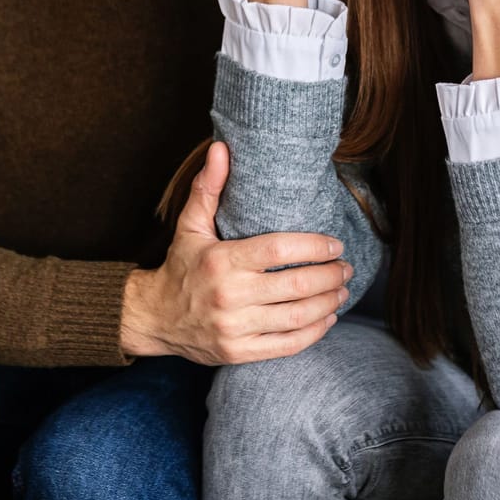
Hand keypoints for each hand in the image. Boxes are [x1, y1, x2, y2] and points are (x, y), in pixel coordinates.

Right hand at [121, 142, 350, 363]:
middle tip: (346, 267)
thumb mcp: (189, 225)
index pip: (278, 250)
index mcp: (221, 261)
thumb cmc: (180, 266)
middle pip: (295, 284)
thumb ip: (208, 187)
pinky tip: (327, 318)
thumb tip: (221, 147)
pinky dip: (314, 332)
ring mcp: (235, 328)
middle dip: (330, 276)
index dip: (313, 247)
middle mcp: (229, 296)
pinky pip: (287, 345)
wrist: (153, 318)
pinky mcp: (239, 352)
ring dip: (328, 303)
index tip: (335, 245)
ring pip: (296, 316)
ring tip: (342, 290)